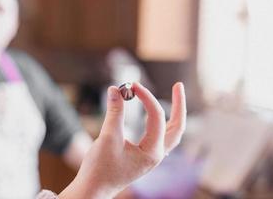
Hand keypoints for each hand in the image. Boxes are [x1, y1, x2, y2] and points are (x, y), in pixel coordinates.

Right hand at [59, 82, 185, 198]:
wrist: (93, 189)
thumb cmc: (100, 168)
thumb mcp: (108, 137)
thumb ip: (114, 112)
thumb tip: (115, 90)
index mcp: (152, 152)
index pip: (156, 117)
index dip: (146, 97)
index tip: (132, 85)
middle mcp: (157, 154)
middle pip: (177, 126)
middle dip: (179, 105)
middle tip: (178, 85)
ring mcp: (152, 155)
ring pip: (171, 132)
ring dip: (173, 114)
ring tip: (174, 96)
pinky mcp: (144, 155)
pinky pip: (159, 136)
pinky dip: (160, 122)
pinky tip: (156, 115)